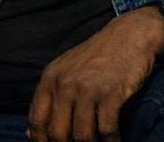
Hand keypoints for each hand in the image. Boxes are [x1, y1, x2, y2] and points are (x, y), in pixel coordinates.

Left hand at [27, 7, 163, 141]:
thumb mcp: (68, 69)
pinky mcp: (112, 94)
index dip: (42, 140)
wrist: (133, 33)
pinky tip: (114, 141)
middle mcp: (66, 84)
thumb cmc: (101, 54)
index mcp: (51, 78)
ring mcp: (88, 89)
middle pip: (58, 133)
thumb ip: (51, 98)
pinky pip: (106, 129)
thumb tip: (30, 133)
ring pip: (82, 135)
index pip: (36, 121)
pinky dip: (111, 140)